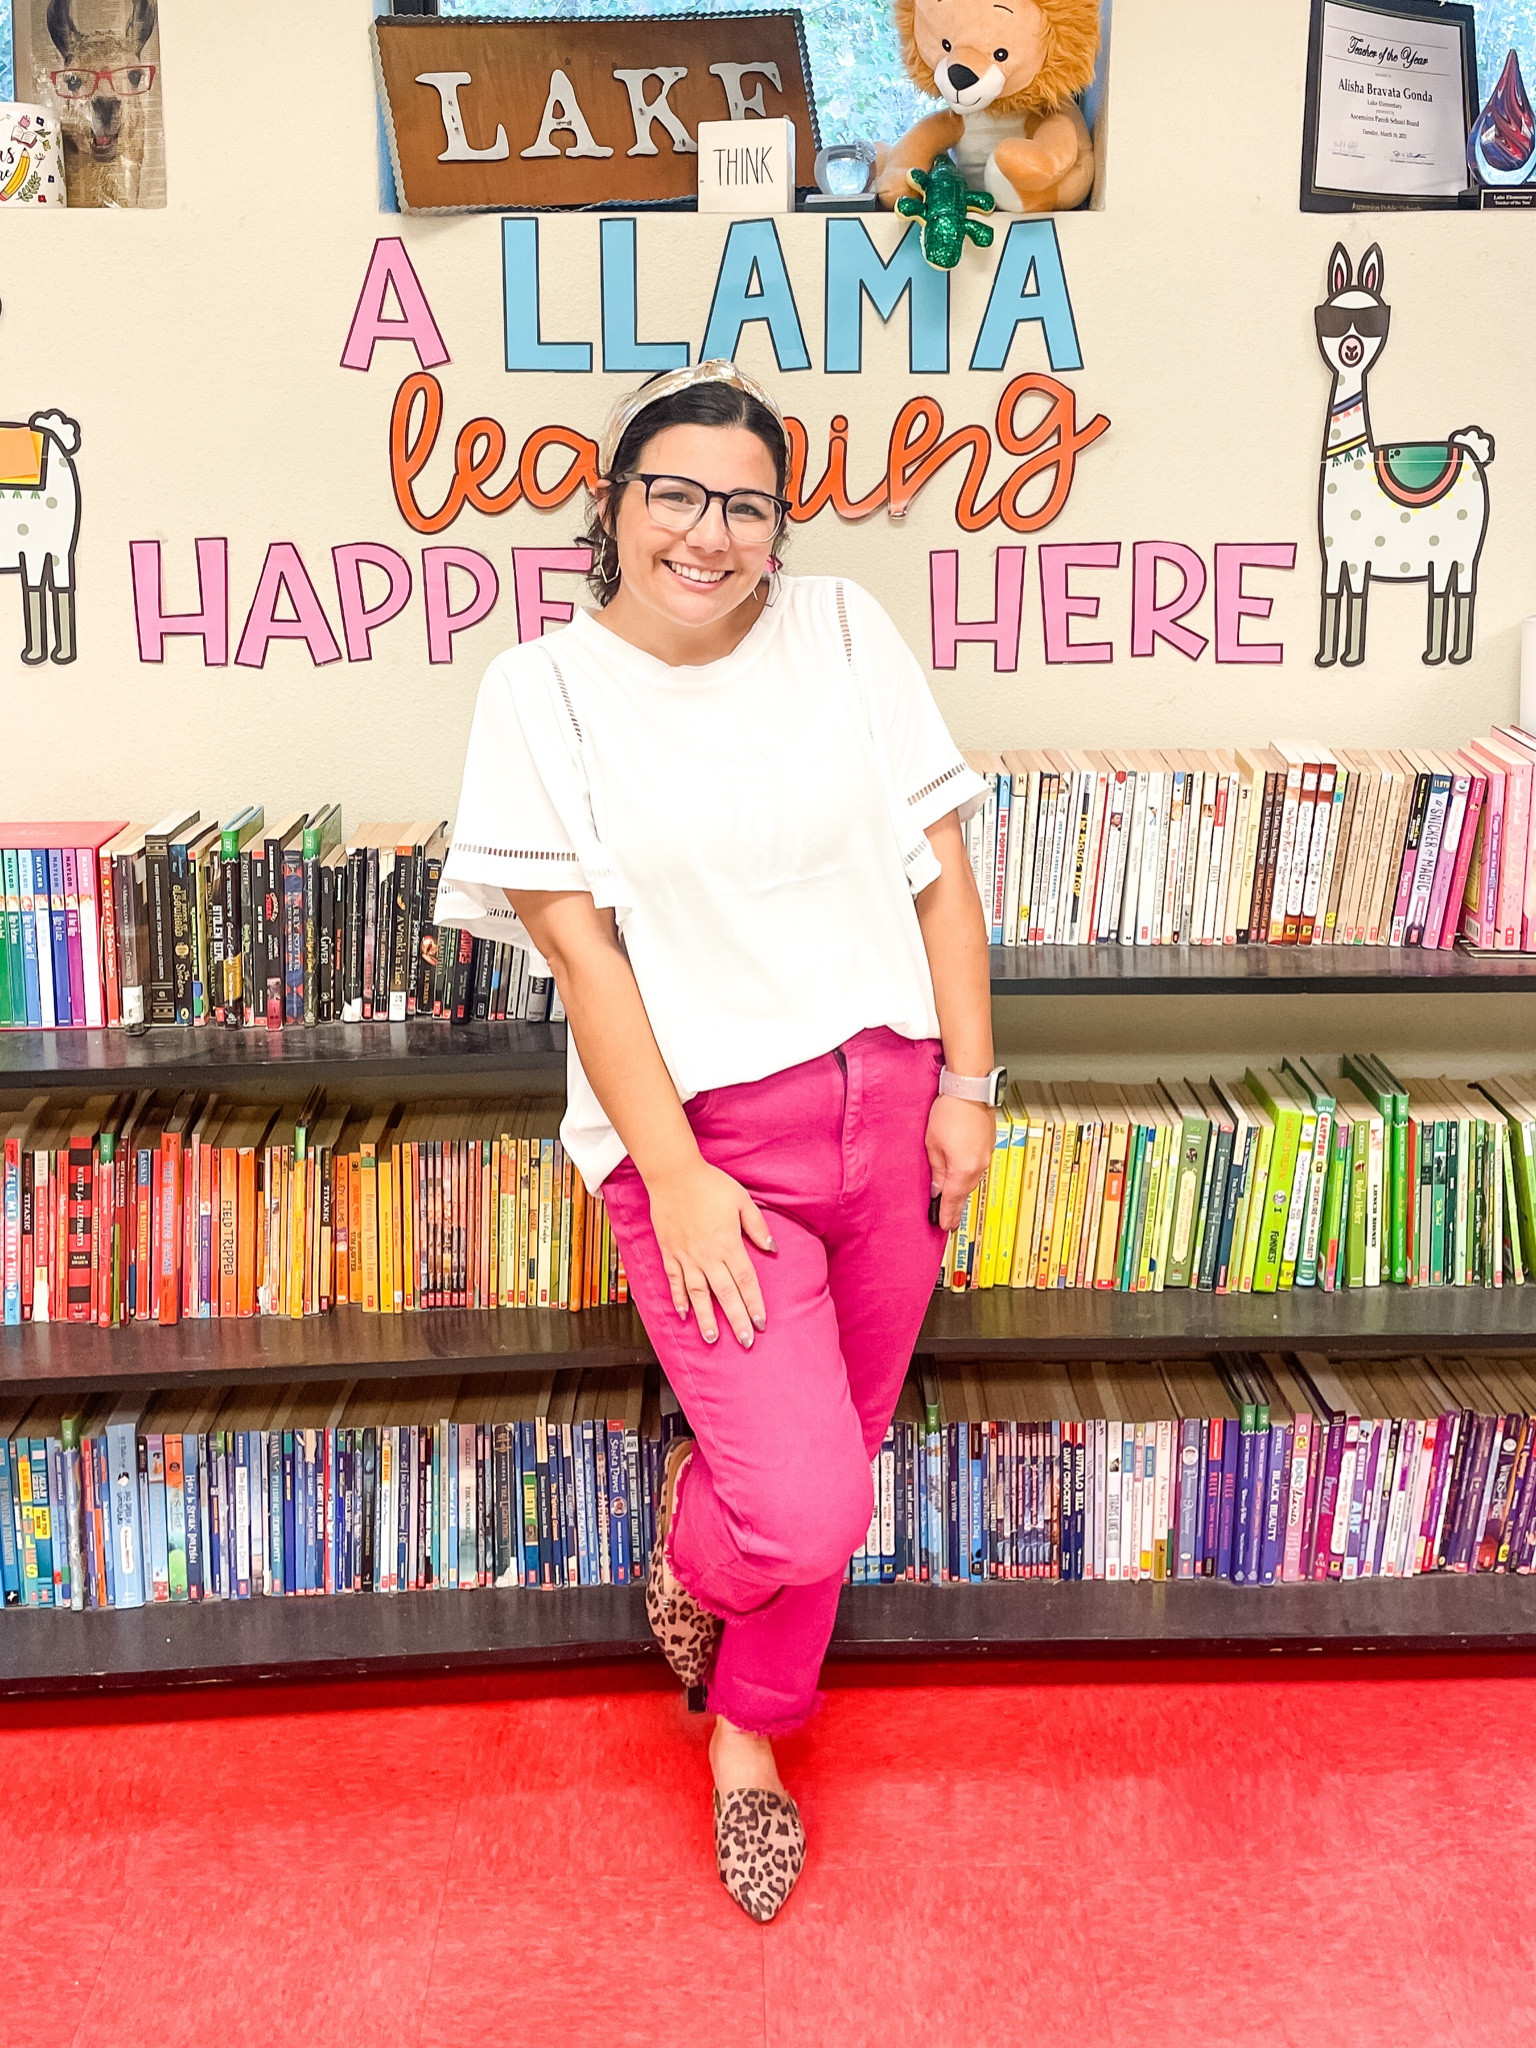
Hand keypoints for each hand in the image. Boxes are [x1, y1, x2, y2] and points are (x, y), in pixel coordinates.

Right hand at [646, 1155, 774, 1347]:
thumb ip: (757, 1226)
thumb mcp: (742, 1200)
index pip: (745, 1281)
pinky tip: (683, 1315)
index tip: (761, 1323)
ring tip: (712, 1338)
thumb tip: (772, 1248)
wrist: (673, 1174)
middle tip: (745, 1342)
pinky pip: (675, 1280)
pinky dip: (679, 1298)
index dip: (754, 1304)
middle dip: (736, 1319)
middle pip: (725, 1294)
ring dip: (706, 1317)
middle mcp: (707, 1255)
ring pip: (698, 1294)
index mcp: (728, 1244)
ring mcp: (686, 1256)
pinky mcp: (669, 1252)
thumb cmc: (710, 1184)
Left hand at [926, 1094, 996, 1232]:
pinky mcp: (988, 1145)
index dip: (948, 1215)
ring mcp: (986, 1155)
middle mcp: (978, 1166)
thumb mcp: (932, 1145)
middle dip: (955, 1206)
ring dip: (962, 1190)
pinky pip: (977, 1167)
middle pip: (965, 1192)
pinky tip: (961, 1174)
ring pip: (972, 1180)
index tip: (944, 1227)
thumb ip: (936, 1171)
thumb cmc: (949, 1111)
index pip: (953, 1200)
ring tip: (952, 1199)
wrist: (970, 1088)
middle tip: (947, 1219)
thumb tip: (938, 1189)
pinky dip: (968, 1175)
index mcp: (963, 1169)